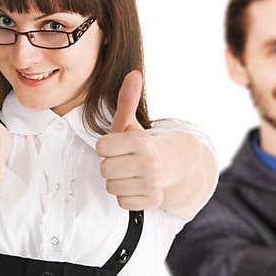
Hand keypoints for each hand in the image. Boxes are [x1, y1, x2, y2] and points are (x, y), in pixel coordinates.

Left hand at [96, 71, 162, 210]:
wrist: (174, 163)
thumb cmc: (142, 144)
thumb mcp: (131, 123)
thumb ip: (127, 100)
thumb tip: (133, 73)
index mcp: (140, 141)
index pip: (101, 147)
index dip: (106, 146)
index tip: (117, 146)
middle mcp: (148, 163)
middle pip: (104, 169)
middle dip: (111, 164)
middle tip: (124, 161)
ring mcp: (152, 183)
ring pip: (112, 187)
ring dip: (117, 181)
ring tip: (129, 173)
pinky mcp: (153, 201)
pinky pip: (122, 202)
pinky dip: (126, 196)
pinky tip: (136, 186)